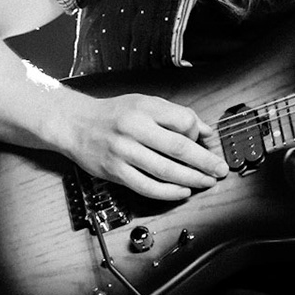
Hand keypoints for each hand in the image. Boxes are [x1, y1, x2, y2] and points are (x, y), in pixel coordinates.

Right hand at [53, 91, 228, 199]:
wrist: (75, 124)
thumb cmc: (113, 114)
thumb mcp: (144, 103)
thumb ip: (175, 114)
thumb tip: (205, 131)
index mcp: (144, 108)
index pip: (183, 121)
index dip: (200, 133)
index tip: (208, 143)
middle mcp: (134, 129)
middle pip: (178, 148)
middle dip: (205, 162)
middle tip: (220, 170)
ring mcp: (123, 152)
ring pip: (165, 170)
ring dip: (191, 179)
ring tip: (206, 182)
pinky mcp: (115, 171)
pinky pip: (147, 186)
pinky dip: (168, 192)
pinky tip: (182, 192)